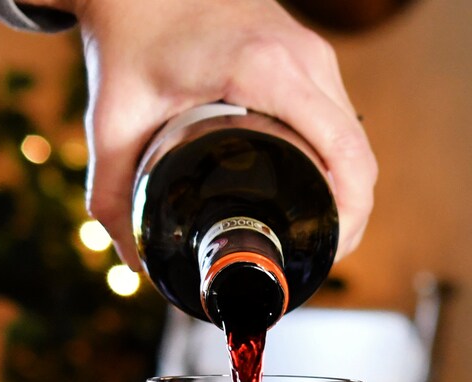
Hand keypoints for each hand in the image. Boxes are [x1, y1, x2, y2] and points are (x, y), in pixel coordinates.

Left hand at [69, 0, 376, 268]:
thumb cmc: (129, 34)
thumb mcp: (114, 117)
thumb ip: (113, 192)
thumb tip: (132, 258)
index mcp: (266, 70)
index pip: (344, 154)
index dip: (349, 216)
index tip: (324, 251)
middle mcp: (304, 58)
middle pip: (359, 156)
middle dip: (350, 216)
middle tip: (316, 255)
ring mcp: (314, 53)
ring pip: (355, 139)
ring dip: (348, 189)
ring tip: (318, 230)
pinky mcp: (310, 55)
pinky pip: (341, 119)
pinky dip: (338, 160)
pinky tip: (316, 189)